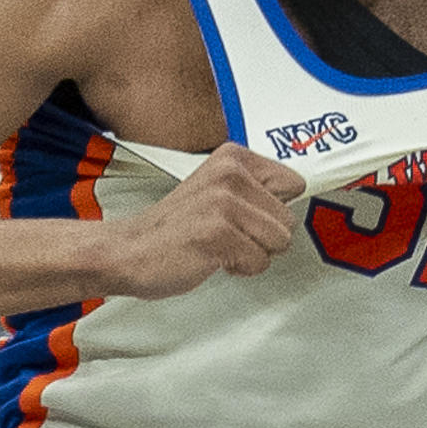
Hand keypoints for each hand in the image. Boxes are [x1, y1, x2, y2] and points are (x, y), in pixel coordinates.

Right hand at [105, 143, 305, 298]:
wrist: (129, 250)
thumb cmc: (173, 228)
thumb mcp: (217, 192)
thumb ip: (255, 190)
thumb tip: (297, 195)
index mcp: (233, 158)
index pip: (294, 183)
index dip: (274, 210)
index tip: (253, 217)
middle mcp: (231, 174)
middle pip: (289, 219)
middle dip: (263, 236)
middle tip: (227, 235)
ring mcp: (224, 202)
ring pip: (279, 241)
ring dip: (252, 253)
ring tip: (220, 245)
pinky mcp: (218, 232)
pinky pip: (259, 261)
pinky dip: (239, 268)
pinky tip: (212, 257)